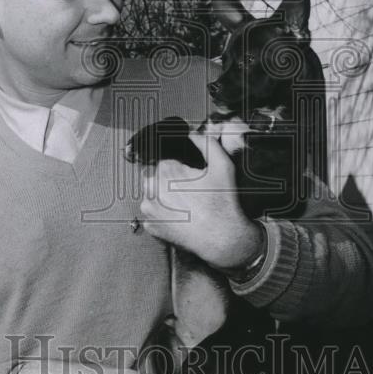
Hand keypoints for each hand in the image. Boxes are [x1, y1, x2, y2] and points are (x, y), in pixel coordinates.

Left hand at [139, 130, 264, 270]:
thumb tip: (193, 134)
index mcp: (166, 170)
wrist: (223, 239)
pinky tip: (181, 214)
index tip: (188, 175)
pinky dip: (164, 213)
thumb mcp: (222, 165)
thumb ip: (206, 142)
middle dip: (170, 179)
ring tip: (186, 203)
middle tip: (190, 189)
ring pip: (153, 193)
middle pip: (156, 174)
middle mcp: (152, 188)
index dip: (179, 165)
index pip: (165, 158)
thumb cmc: (222, 204)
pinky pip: (153, 213)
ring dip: (164, 195)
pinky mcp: (150, 226)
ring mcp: (149, 209)